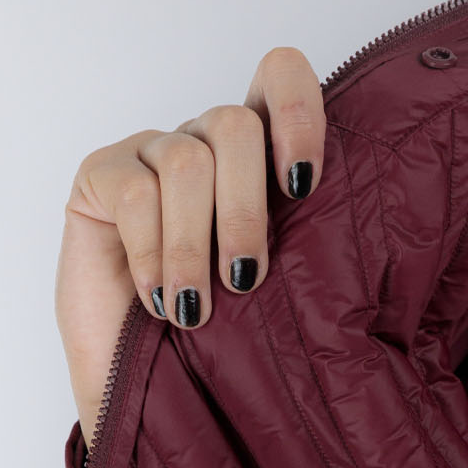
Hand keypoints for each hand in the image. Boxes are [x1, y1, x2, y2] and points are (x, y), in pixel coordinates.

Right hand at [55, 46, 326, 443]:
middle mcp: (205, 142)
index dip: (298, 113)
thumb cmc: (213, 343)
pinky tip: (159, 300)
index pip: (280, 78)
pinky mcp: (100, 174)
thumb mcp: (275, 296)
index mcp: (257, 157)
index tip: (304, 186)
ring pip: (186, 162)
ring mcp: (149, 153)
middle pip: (235, 127)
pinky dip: (152, 253)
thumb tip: (367, 251)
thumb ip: (308, 253)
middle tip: (246, 279)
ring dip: (195, 246)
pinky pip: (134, 191)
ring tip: (196, 310)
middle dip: (246, 210)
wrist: (139, 388)